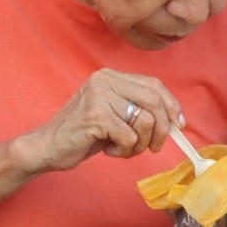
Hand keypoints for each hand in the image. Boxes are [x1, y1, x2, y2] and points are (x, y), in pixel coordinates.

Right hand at [16, 69, 183, 172]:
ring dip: (140, 143)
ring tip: (123, 148)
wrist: (47, 147)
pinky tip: (109, 150)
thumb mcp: (114, 114)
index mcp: (111, 76)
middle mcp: (105, 80)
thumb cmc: (84, 134)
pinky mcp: (96, 116)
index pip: (154, 85)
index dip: (172, 105)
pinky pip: (130, 136)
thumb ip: (138, 109)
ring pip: (144, 121)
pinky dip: (124, 150)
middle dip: (161, 129)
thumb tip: (175, 120)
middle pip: (154, 101)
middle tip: (154, 147)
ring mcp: (100, 96)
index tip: (179, 125)